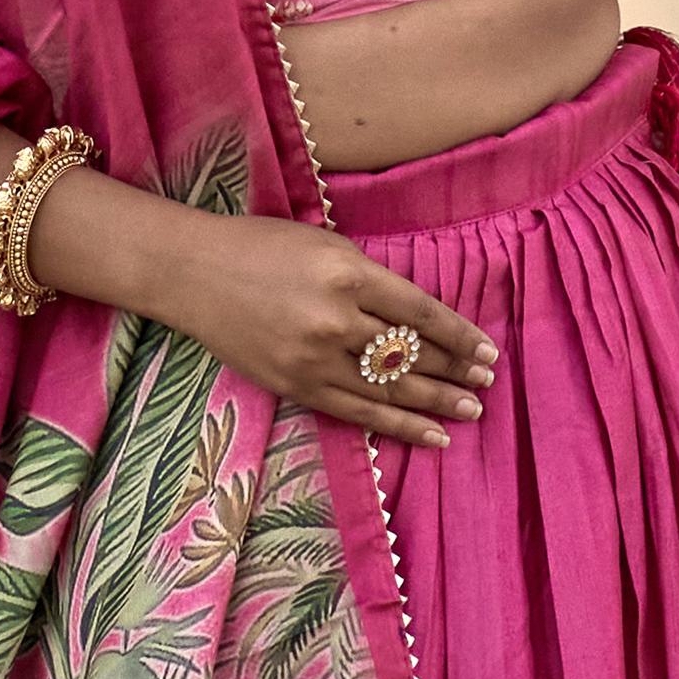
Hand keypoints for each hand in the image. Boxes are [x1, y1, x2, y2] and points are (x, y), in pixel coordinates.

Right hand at [149, 215, 496, 453]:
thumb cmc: (260, 247)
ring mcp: (314, 357)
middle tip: (485, 384)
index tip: (487, 352)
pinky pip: (357, 411)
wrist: (191, 273)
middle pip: (411, 354)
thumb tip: (416, 318)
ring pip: (390, 389)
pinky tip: (429, 434)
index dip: (459, 336)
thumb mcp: (325, 245)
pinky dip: (397, 424)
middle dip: (454, 371)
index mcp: (349, 274)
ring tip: (470, 412)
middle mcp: (335, 319)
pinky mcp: (295, 385)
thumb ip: (370, 280)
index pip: (421, 312)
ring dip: (435, 403)